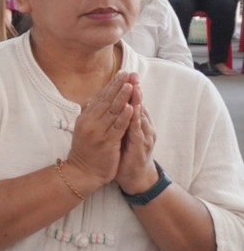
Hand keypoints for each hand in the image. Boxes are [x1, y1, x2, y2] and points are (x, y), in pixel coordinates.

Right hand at [65, 72, 135, 187]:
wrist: (82, 172)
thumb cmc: (86, 151)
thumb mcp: (85, 129)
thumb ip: (91, 114)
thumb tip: (95, 100)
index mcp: (85, 117)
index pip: (100, 97)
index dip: (111, 85)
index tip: (121, 74)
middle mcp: (90, 122)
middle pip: (106, 100)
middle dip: (118, 86)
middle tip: (127, 73)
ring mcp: (97, 132)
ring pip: (112, 111)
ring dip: (122, 97)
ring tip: (131, 85)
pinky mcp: (106, 142)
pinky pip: (117, 127)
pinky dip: (124, 116)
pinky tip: (131, 107)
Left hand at [115, 78, 157, 193]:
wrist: (135, 177)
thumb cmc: (126, 154)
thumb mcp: (120, 133)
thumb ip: (117, 119)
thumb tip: (107, 104)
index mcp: (136, 123)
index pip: (133, 103)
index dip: (129, 88)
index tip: (124, 73)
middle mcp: (142, 128)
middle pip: (139, 105)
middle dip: (135, 90)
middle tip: (132, 74)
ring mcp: (144, 137)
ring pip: (141, 116)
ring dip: (138, 102)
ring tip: (135, 87)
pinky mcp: (140, 148)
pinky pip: (138, 133)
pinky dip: (136, 122)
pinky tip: (134, 112)